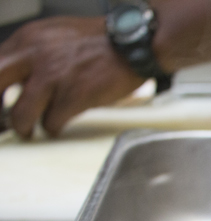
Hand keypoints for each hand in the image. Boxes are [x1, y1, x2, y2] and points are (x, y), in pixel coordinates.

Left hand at [0, 16, 144, 137]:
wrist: (132, 44)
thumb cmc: (99, 42)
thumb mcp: (55, 35)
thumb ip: (32, 53)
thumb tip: (15, 76)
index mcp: (29, 38)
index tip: (0, 100)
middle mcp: (36, 55)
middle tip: (4, 120)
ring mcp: (55, 77)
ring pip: (21, 114)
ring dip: (24, 127)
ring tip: (30, 129)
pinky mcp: (75, 96)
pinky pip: (52, 122)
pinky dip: (54, 128)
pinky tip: (58, 125)